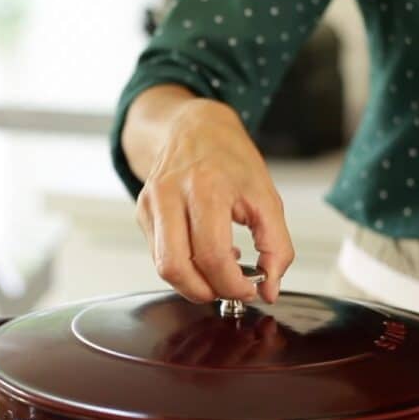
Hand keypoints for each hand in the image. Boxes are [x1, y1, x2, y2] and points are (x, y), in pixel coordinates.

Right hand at [135, 99, 293, 303]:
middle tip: (228, 290)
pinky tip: (201, 254)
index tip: (249, 290)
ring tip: (216, 274)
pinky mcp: (142, 211)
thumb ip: (276, 246)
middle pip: (176, 267)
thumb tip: (269, 289)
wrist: (195, 128)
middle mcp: (171, 194)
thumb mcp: (267, 197)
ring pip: (162, 266)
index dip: (232, 284)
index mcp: (206, 187)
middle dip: (206, 292)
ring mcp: (151, 203)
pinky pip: (158, 254)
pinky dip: (182, 266)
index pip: (213, 256)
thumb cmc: (231, 160)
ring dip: (191, 284)